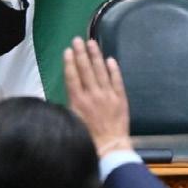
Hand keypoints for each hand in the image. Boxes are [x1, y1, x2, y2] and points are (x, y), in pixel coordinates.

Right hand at [63, 37, 130, 154]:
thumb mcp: (71, 121)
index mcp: (78, 100)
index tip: (68, 51)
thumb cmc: (86, 138)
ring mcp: (108, 95)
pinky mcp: (121, 99)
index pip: (72, 76)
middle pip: (85, 70)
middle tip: (78, 40)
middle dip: (81, 53)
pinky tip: (110, 60)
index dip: (70, 62)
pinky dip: (113, 70)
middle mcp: (92, 94)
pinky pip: (117, 81)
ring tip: (92, 43)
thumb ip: (70, 105)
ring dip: (96, 56)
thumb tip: (67, 92)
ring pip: (101, 71)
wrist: (109, 148)